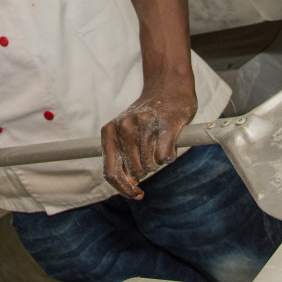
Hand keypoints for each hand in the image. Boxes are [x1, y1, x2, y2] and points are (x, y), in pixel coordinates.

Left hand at [100, 81, 196, 198]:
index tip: (137, 194)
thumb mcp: (125, 133)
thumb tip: (129, 184)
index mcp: (110, 131)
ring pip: (151, 165)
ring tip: (160, 142)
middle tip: (151, 152)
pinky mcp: (165, 124)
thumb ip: (122, 157)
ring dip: (158, 161)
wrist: (168, 87)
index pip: (111, 172)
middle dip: (146, 170)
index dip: (124, 189)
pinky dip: (170, 155)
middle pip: (135, 172)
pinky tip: (171, 141)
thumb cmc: (146, 116)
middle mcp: (124, 126)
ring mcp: (144, 124)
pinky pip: (165, 157)